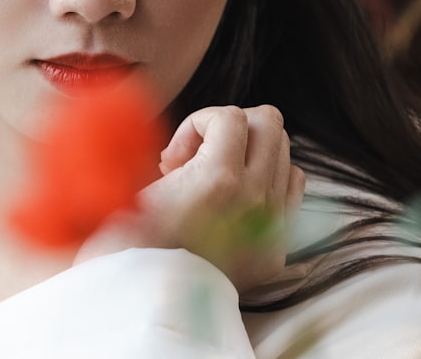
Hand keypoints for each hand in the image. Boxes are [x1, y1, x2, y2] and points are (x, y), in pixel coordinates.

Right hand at [75, 105, 305, 292]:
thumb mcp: (134, 188)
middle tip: (195, 158)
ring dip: (248, 152)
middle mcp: (255, 197)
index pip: (230, 115)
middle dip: (229, 129)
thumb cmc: (128, 246)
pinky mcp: (277, 247)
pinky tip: (231, 197)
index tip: (172, 158)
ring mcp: (273, 223)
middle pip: (268, 123)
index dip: (196, 123)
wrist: (145, 305)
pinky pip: (292, 186)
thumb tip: (168, 133)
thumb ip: (163, 153)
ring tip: (212, 177)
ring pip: (284, 151)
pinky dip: (266, 178)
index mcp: (218, 179)